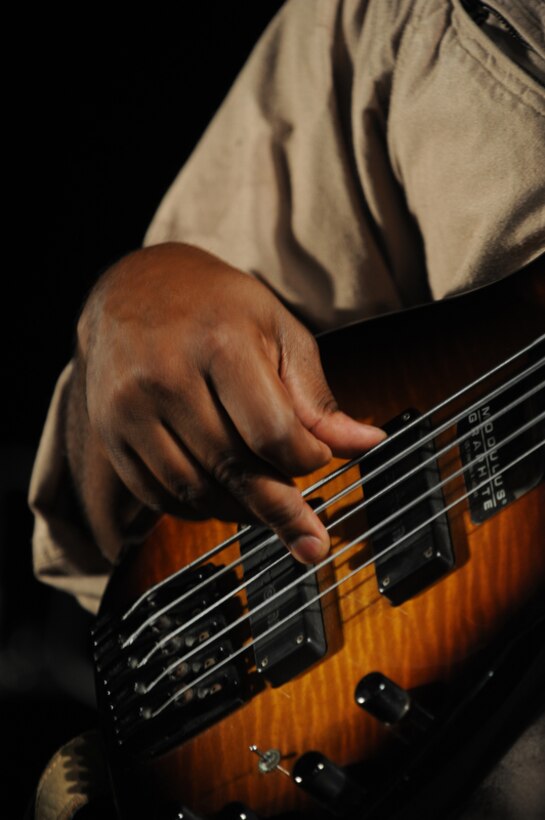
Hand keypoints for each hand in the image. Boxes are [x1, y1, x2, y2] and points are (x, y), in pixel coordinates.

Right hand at [78, 243, 383, 561]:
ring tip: (269, 511)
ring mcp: (131, 409)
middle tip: (312, 542)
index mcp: (220, 342)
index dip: (304, 460)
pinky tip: (223, 498)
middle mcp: (167, 377)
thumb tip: (366, 444)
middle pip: (233, 468)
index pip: (271, 431)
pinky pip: (159, 495)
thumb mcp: (278, 331)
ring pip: (195, 490)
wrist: (132, 288)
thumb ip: (316, 397)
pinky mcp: (111, 434)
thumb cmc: (215, 305)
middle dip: (280, 510)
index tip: (319, 462)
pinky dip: (197, 509)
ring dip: (241, 512)